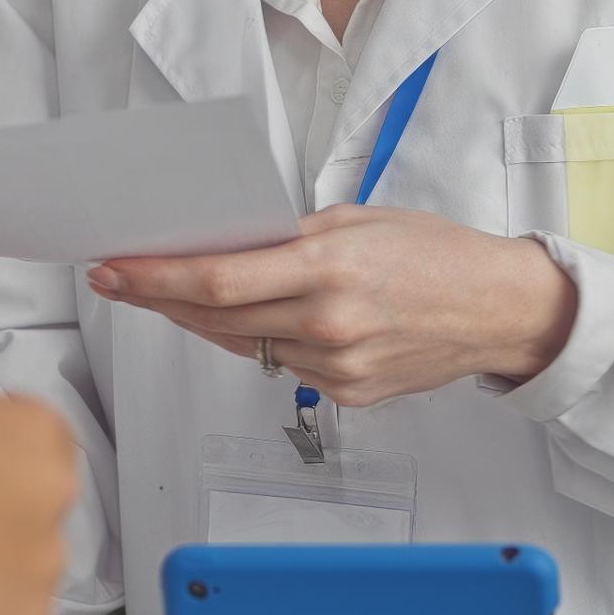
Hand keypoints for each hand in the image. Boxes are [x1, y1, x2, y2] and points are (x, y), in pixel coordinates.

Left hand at [87, 207, 579, 406]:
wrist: (499, 310)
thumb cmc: (438, 254)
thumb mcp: (360, 220)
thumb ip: (291, 237)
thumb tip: (227, 245)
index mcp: (328, 267)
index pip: (216, 280)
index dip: (154, 279)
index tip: (114, 270)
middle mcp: (326, 322)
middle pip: (215, 318)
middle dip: (160, 299)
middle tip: (120, 280)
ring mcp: (335, 366)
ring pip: (242, 345)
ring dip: (205, 322)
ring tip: (177, 297)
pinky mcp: (345, 393)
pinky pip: (281, 366)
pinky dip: (261, 343)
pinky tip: (258, 322)